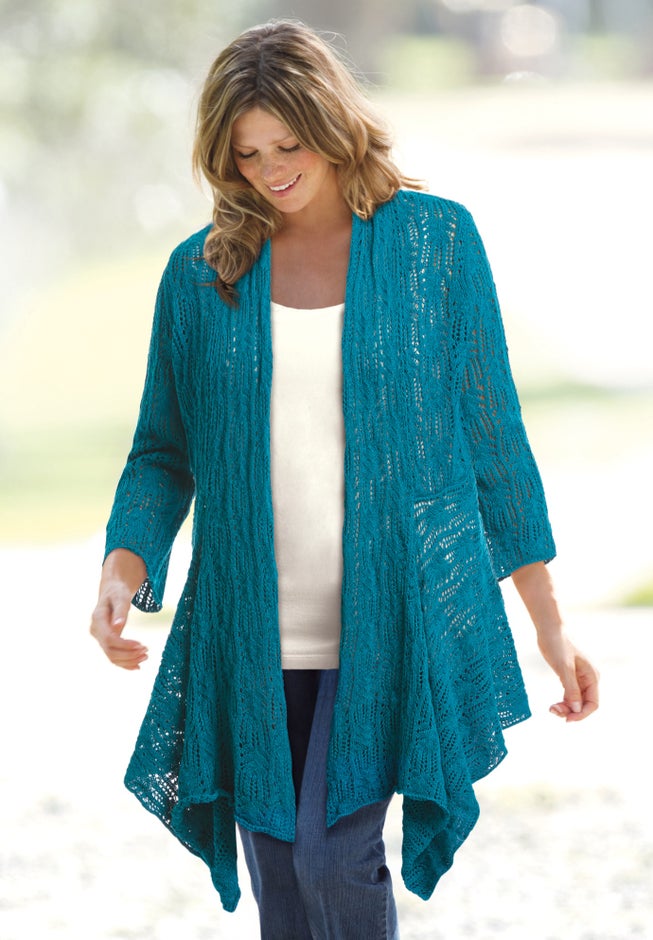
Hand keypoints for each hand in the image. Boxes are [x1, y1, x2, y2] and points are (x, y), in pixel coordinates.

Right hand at [90, 549, 148, 669]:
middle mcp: (96, 631)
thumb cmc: (118, 591)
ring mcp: (99, 637)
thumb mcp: (121, 597)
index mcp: (98, 620)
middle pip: (110, 652)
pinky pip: (113, 656)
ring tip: (145, 657)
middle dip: (129, 655)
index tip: (142, 645)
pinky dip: (125, 663)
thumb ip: (120, 611)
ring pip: (112, 657)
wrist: (112, 590)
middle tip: (147, 652)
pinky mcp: (106, 640)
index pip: (110, 640)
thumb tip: (117, 626)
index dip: (126, 646)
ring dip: (129, 660)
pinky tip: (137, 665)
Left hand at [536, 630, 599, 721]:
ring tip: (551, 709)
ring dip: (566, 709)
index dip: (582, 714)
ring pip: (577, 702)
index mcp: (592, 677)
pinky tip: (553, 705)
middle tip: (553, 711)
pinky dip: (563, 702)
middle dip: (572, 712)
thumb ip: (571, 688)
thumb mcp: (564, 667)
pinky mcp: (570, 677)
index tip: (567, 719)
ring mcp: (580, 679)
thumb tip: (577, 709)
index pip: (593, 703)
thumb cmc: (557, 645)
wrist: (549, 630)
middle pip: (585, 704)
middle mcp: (589, 679)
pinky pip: (570, 696)